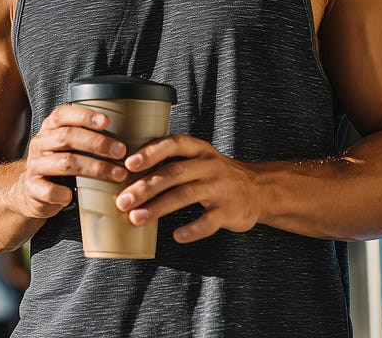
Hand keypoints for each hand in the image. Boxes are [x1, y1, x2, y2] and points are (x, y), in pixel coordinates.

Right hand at [11, 104, 128, 219]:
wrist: (31, 191)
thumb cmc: (61, 164)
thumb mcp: (69, 146)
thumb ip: (89, 136)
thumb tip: (131, 131)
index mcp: (50, 128)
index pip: (63, 114)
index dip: (85, 116)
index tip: (107, 121)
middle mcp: (40, 143)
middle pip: (68, 137)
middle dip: (98, 143)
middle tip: (122, 151)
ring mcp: (35, 165)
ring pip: (65, 163)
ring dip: (95, 168)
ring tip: (118, 175)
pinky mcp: (33, 188)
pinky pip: (50, 190)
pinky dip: (66, 194)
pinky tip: (77, 196)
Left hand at [116, 134, 262, 243]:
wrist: (259, 190)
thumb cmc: (216, 174)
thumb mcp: (198, 158)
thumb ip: (170, 161)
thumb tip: (125, 171)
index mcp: (198, 149)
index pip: (173, 144)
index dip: (150, 152)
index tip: (128, 164)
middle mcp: (209, 165)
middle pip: (173, 174)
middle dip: (145, 187)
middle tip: (122, 201)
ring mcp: (220, 188)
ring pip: (185, 196)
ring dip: (158, 208)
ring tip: (136, 218)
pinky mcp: (229, 211)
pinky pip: (208, 222)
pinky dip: (191, 230)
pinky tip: (176, 236)